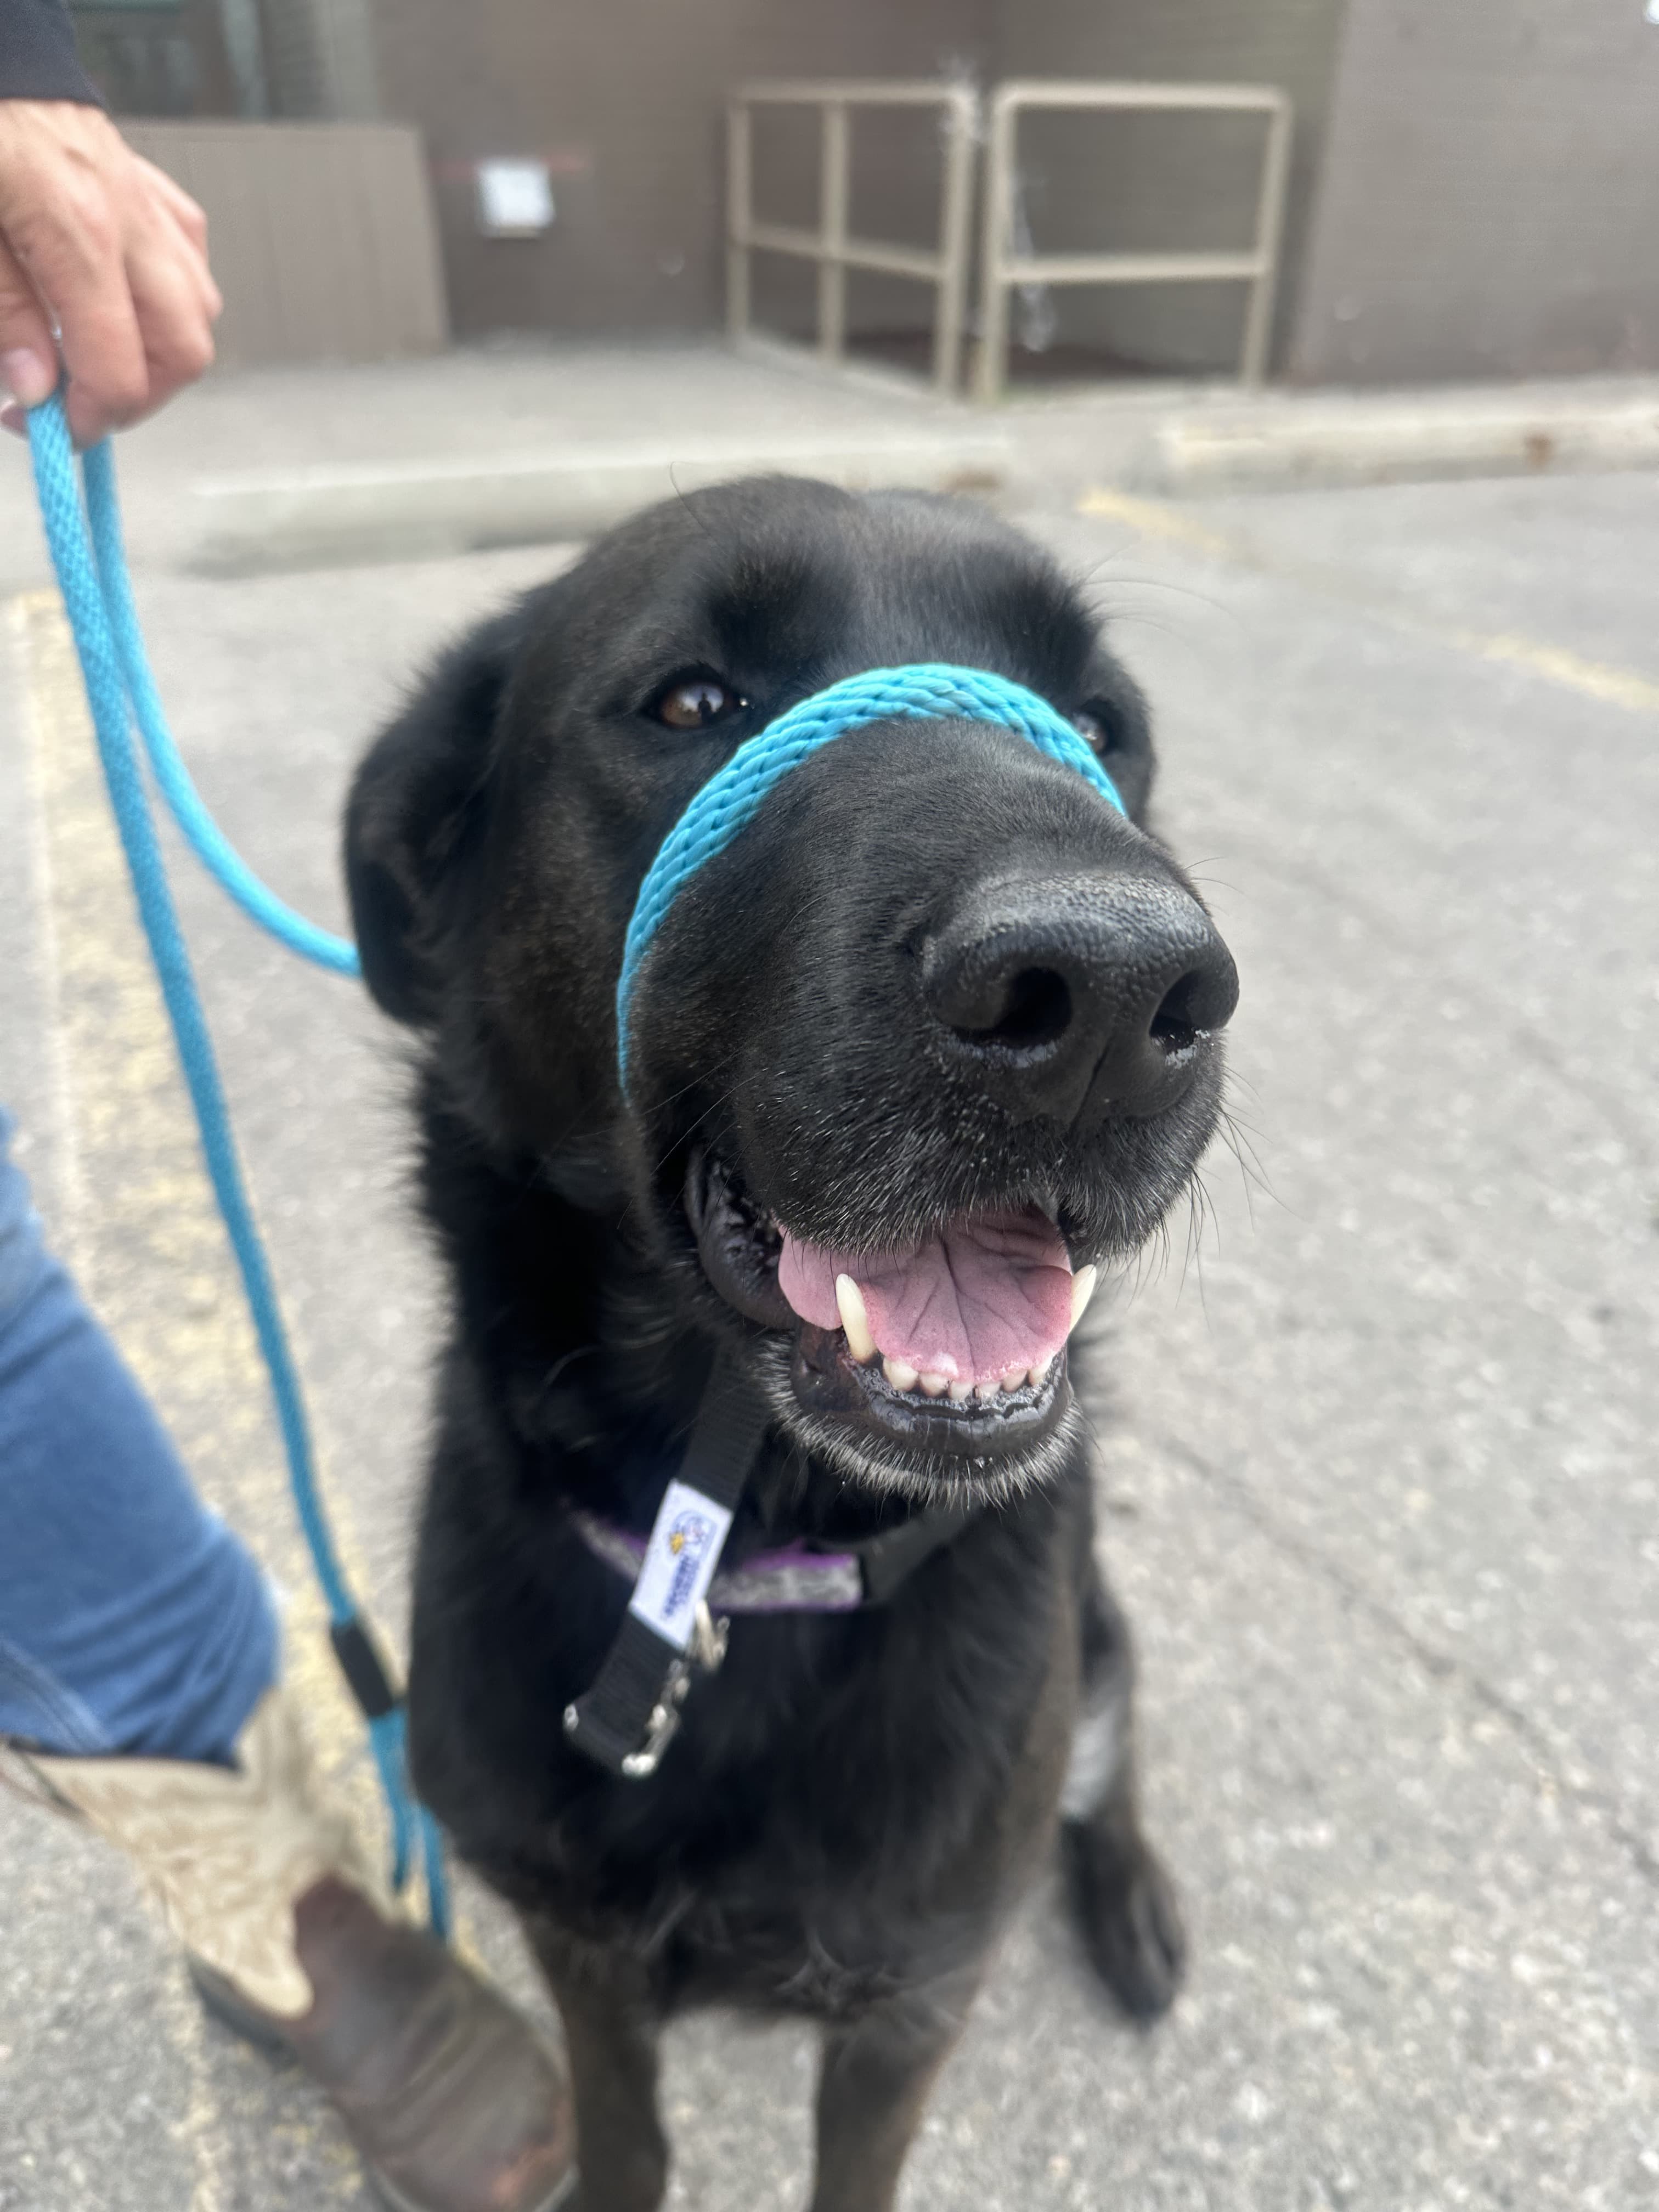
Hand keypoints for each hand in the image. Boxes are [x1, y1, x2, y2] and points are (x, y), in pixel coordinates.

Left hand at [0, 100, 220, 444]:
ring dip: (158, 349)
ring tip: (100, 355)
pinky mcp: (150, 185)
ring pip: (199, 308)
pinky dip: (167, 295)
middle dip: (139, 397)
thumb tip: (35, 388)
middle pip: (184, 350)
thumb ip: (4, 315)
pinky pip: (190, 255)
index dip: (89, 418)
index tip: (49, 429)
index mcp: (80, 236)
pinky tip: (125, 298)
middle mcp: (129, 222)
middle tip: (81, 405)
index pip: (120, 368)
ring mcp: (148, 202)